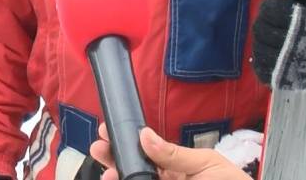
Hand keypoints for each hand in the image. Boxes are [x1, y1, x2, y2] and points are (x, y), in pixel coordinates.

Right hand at [90, 124, 249, 179]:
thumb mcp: (207, 163)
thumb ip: (174, 153)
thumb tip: (146, 135)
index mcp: (175, 166)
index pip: (144, 152)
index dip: (125, 141)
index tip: (108, 131)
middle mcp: (165, 179)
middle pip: (132, 168)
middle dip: (113, 157)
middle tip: (99, 148)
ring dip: (116, 175)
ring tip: (107, 173)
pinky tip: (117, 179)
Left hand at [251, 0, 305, 90]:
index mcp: (304, 23)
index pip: (271, 8)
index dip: (274, 4)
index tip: (282, 5)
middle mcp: (294, 47)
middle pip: (260, 27)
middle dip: (267, 22)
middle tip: (279, 22)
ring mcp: (285, 66)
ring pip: (258, 46)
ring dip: (264, 39)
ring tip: (278, 37)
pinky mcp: (277, 79)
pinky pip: (258, 65)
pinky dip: (262, 57)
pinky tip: (274, 52)